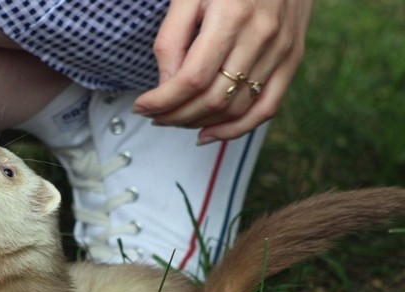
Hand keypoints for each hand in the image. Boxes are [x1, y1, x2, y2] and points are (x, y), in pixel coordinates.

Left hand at [133, 0, 312, 143]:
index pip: (191, 79)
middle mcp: (262, 35)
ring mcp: (282, 50)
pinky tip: (209, 133)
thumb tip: (164, 86)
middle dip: (176, 116)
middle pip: (212, 99)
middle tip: (155, 116)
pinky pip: (267, 108)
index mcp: (232, 15)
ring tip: (176, 120)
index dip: (162, 101)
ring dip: (200, 123)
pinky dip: (236, 129)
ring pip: (236, 108)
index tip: (142, 106)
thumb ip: (172, 39)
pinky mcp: (293, 58)